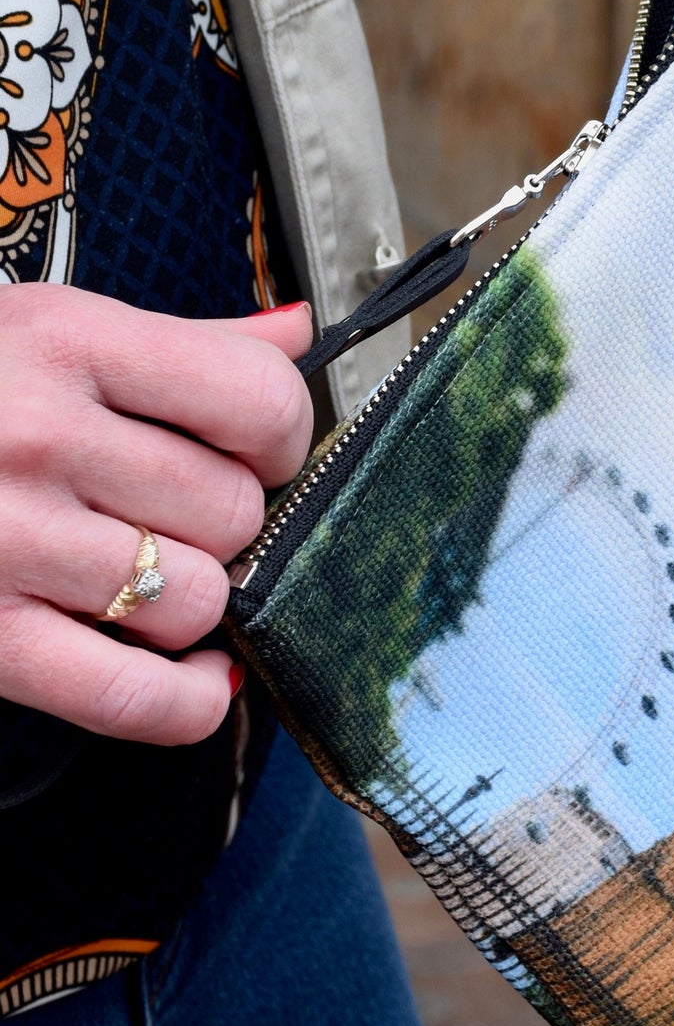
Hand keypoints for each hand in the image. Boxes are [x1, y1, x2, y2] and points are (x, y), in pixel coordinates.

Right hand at [0, 286, 314, 743]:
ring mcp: (5, 542)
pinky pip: (136, 696)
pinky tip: (191, 673)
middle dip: (228, 521)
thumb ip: (180, 340)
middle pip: (234, 510)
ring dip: (193, 600)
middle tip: (178, 513)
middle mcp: (37, 436)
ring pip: (199, 600)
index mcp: (67, 341)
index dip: (281, 435)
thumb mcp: (43, 325)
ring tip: (145, 573)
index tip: (256, 449)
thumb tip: (293, 329)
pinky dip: (188, 701)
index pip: (260, 397)